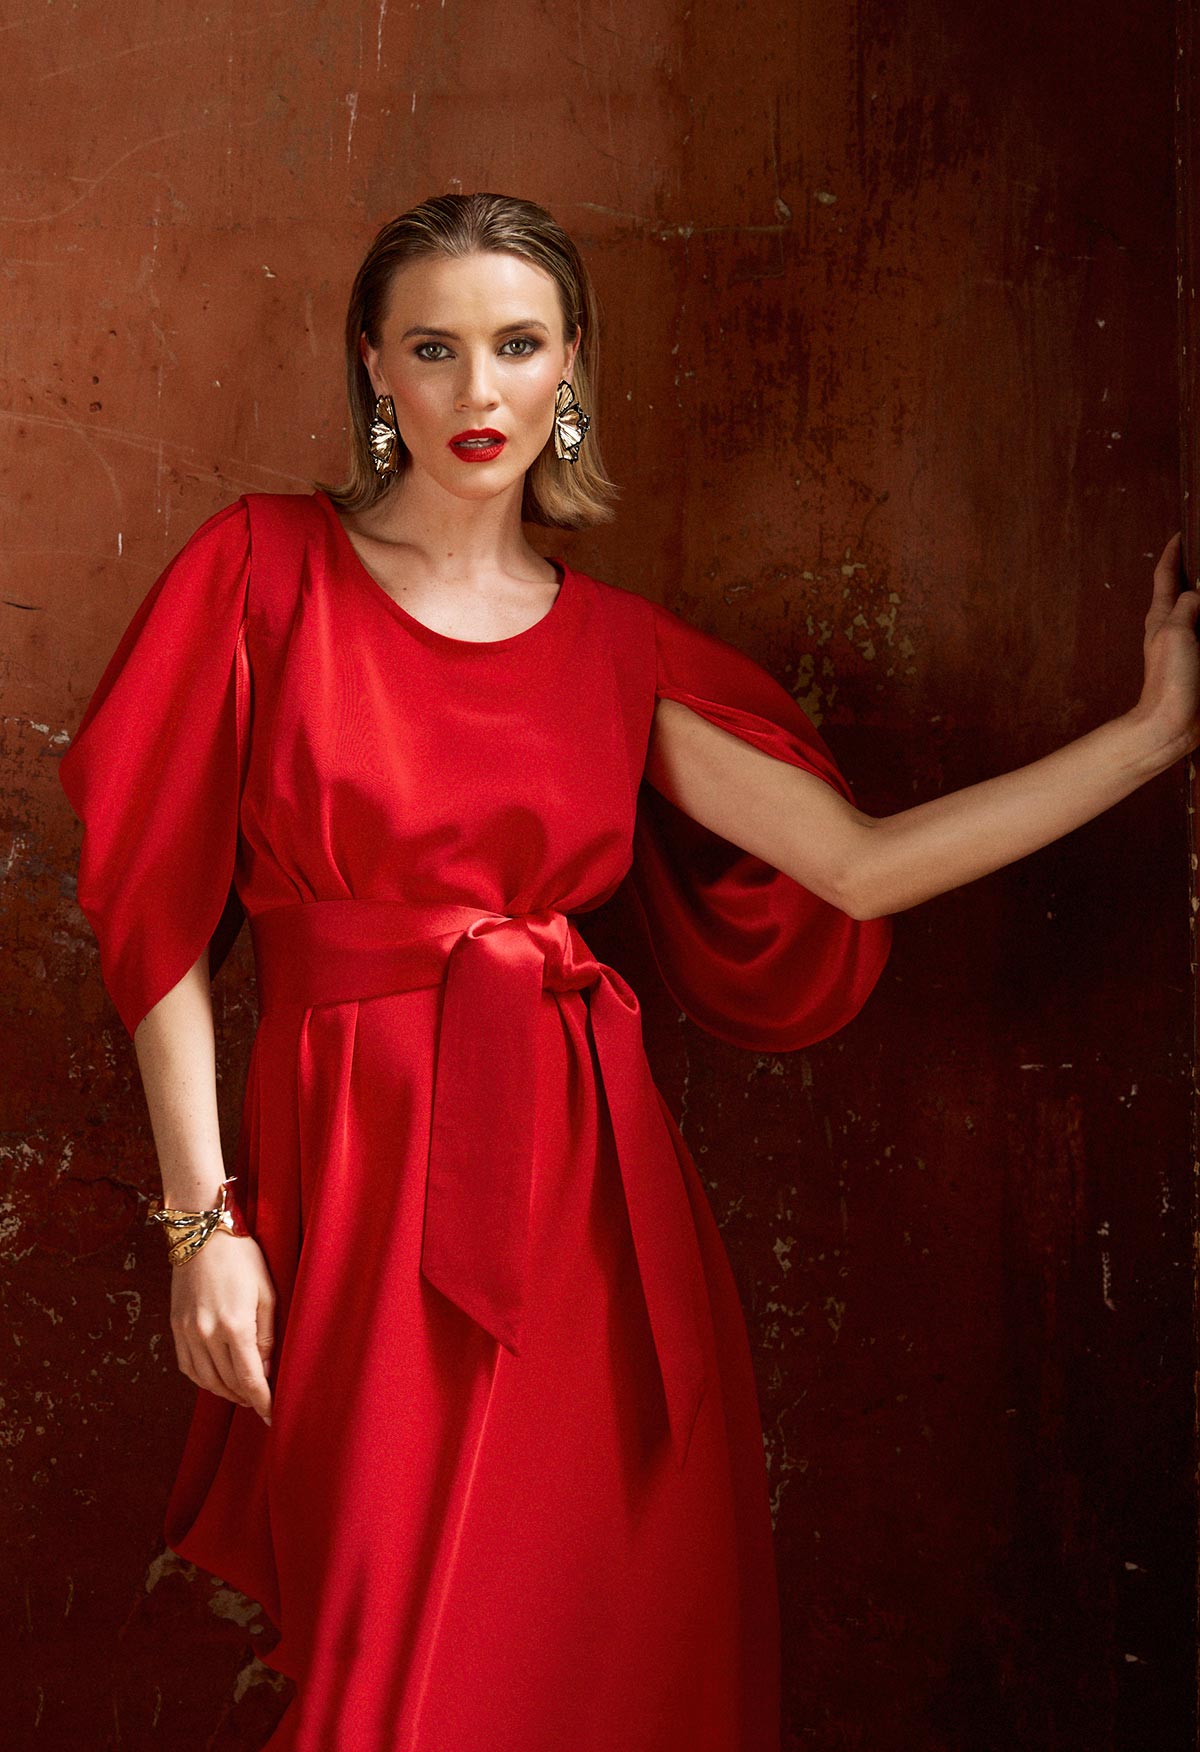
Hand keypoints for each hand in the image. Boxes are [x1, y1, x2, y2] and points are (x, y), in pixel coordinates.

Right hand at [169, 1231, 275, 1423]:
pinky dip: (203, 1379)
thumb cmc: (242, 1258)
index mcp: (235, 1325)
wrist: (202, 1233)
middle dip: (247, 1398)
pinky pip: (188, 1367)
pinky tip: (217, 1378)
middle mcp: (207, 1333)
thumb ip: (267, 1336)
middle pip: (228, 1383)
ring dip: (226, 1392)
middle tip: (262, 1402)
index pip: (250, 1378)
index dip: (263, 1401)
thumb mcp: (267, 1292)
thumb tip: (267, 1371)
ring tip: (243, 1394)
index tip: (273, 1416)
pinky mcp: (175, 1327)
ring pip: (206, 1380)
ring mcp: (187, 1332)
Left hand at [1131, 532, 1199, 756]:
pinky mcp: (1197, 664)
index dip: (1172, 553)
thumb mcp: (1175, 633)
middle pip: (1181, 591)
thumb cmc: (1168, 681)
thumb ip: (1186, 607)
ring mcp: (1185, 647)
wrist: (1170, 724)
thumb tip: (1195, 592)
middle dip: (1193, 572)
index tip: (1180, 535)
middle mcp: (1171, 629)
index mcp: (1161, 618)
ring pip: (1199, 612)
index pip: (1165, 576)